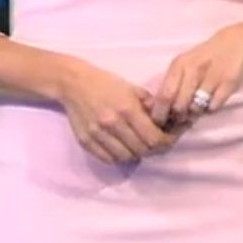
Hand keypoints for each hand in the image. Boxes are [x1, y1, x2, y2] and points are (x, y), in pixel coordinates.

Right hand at [58, 58, 191, 164]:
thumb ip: (149, 105)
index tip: (169, 139)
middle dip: (153, 149)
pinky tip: (122, 147)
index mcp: (127, 109)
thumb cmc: (106, 83)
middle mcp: (112, 124)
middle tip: (156, 143)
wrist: (74, 84)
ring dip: (136, 154)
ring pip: (126, 158)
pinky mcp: (86, 142)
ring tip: (138, 145)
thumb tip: (166, 121)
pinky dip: (119, 157)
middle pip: (141, 150)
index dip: (166, 142)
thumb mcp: (132, 88)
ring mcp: (97, 135)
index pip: (153, 138)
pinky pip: (109, 159)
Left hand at [141, 23, 242, 127]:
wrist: (235, 43)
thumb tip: (161, 112)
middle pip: (179, 105)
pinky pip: (214, 107)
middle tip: (181, 118)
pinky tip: (212, 101)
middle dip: (178, 117)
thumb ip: (172, 84)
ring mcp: (212, 76)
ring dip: (195, 114)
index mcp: (179, 64)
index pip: (164, 95)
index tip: (160, 123)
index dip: (160, 113)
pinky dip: (211, 108)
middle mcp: (193, 69)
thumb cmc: (203, 58)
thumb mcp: (184, 65)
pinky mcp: (228, 83)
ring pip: (196, 108)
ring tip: (197, 108)